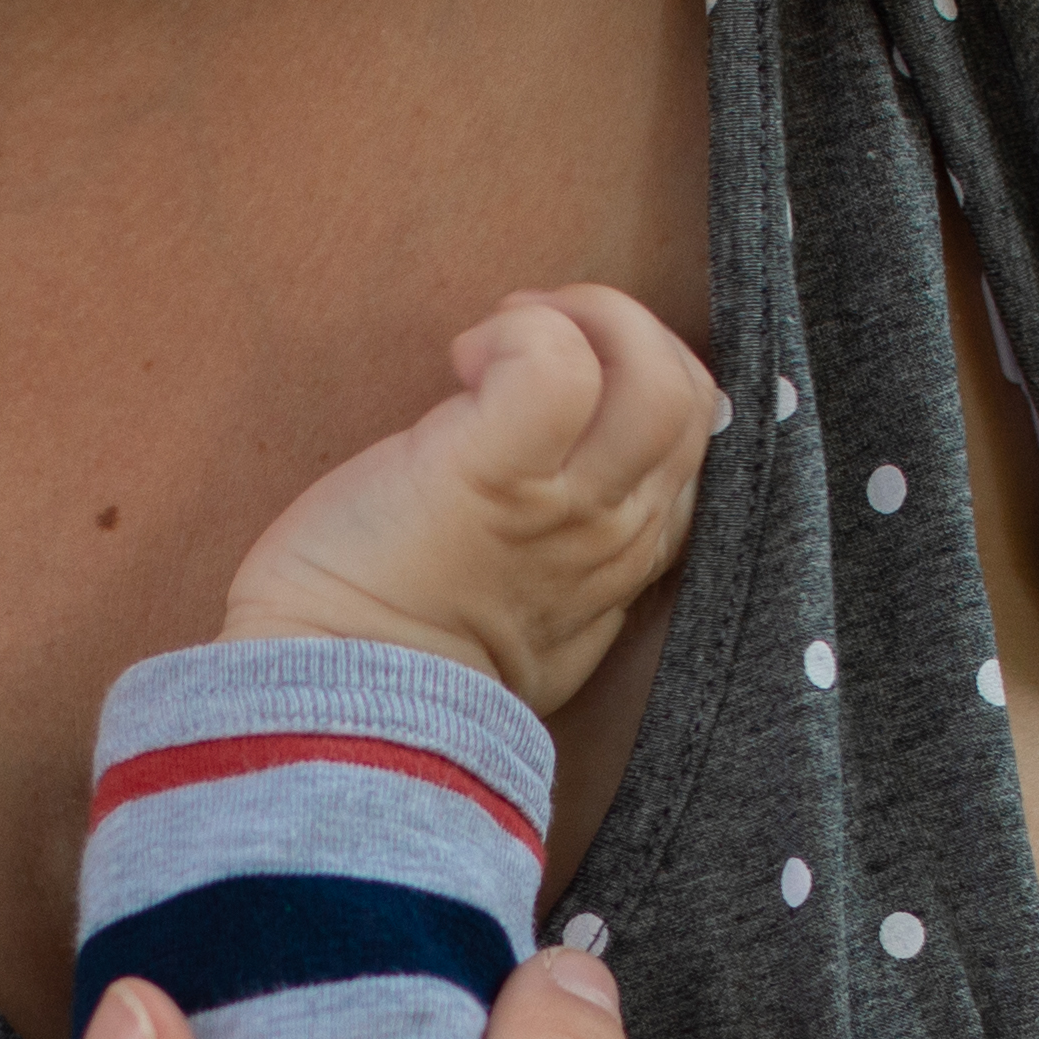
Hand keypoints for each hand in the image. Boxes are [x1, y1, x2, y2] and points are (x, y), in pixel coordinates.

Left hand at [222, 286, 727, 711]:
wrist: (343, 718)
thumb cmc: (403, 657)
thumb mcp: (532, 617)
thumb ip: (566, 547)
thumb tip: (553, 464)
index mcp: (631, 558)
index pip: (696, 434)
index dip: (633, 379)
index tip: (549, 391)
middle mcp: (620, 531)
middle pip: (690, 392)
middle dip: (613, 331)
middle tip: (516, 346)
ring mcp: (569, 506)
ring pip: (657, 372)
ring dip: (579, 320)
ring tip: (493, 348)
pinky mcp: (496, 476)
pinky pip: (555, 364)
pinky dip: (517, 332)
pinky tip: (462, 362)